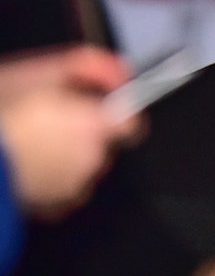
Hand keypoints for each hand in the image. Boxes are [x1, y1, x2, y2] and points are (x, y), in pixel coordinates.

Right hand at [0, 45, 140, 219]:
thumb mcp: (38, 71)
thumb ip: (89, 65)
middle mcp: (91, 160)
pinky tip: (21, 165)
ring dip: (61, 156)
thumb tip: (121, 70)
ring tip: (26, 142)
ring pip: (78, 168)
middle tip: (45, 119)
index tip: (93, 106)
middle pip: (102, 144)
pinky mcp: (49, 210)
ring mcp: (71, 189)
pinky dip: (46, 181)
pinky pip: (59, 193)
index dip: (115, 113)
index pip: (131, 123)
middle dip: (81, 132)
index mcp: (96, 126)